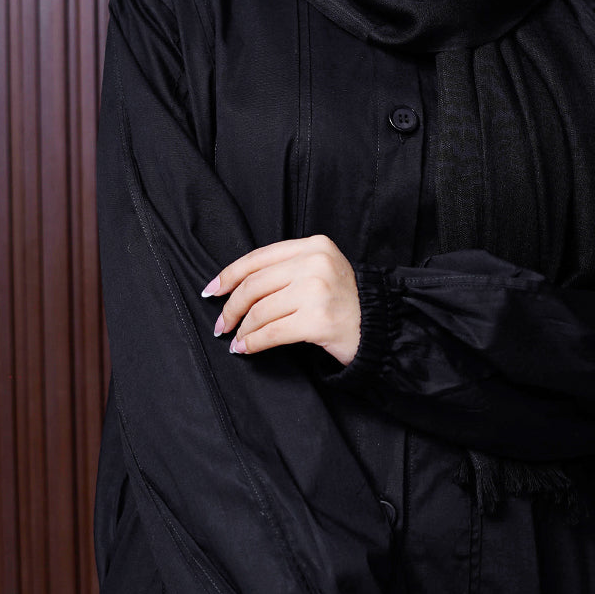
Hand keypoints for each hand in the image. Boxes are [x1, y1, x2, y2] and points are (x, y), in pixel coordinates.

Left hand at [201, 234, 361, 365]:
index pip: (259, 258)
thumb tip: (236, 286)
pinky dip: (253, 342)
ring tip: (236, 340)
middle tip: (221, 324)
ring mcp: (317, 291)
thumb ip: (288, 269)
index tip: (212, 290)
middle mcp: (315, 263)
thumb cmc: (347, 302)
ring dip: (242, 329)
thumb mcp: (321, 271)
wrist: (382, 328)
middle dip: (231, 307)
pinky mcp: (318, 320)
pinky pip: (271, 333)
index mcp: (314, 246)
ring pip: (260, 310)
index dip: (229, 275)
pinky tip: (246, 348)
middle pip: (255, 285)